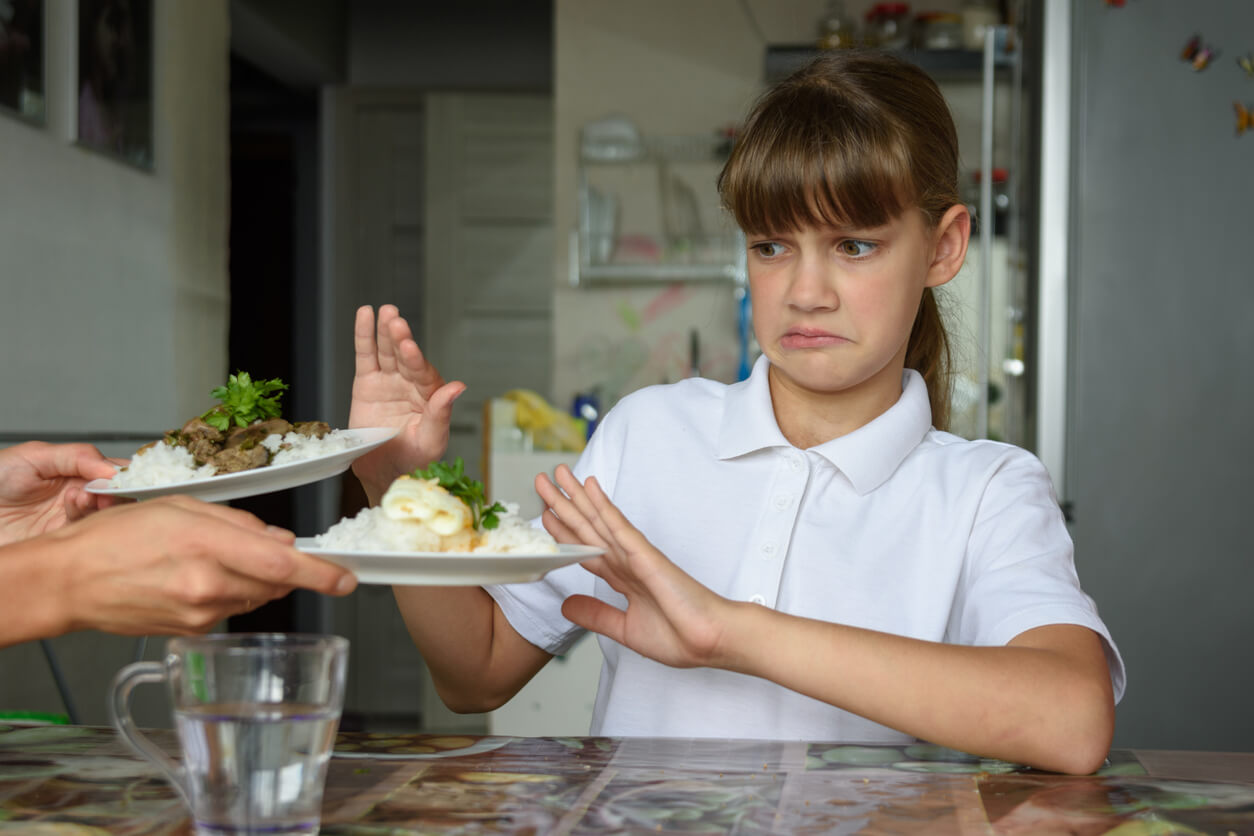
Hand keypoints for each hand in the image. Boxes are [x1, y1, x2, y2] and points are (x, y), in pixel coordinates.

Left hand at [0, 441, 122, 545]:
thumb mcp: (34, 455)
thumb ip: (77, 456)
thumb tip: (113, 468)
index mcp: (74, 472)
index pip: (112, 471)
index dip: (125, 473)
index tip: (125, 475)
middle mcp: (76, 496)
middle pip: (116, 496)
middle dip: (118, 492)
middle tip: (108, 490)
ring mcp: (67, 520)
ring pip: (103, 516)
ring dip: (101, 505)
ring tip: (84, 497)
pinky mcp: (58, 542)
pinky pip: (83, 535)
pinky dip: (84, 520)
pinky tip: (74, 506)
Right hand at [42, 495, 356, 636]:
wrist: (71, 581)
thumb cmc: (117, 537)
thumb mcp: (181, 508)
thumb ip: (239, 523)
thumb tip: (282, 540)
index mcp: (207, 545)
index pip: (282, 564)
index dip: (321, 573)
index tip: (346, 578)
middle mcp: (208, 585)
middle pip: (276, 582)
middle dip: (284, 566)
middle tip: (260, 547)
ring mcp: (201, 613)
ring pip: (257, 596)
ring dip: (256, 578)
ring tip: (216, 559)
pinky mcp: (194, 631)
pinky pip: (233, 609)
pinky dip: (232, 593)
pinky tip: (200, 579)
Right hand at [348, 304, 465, 503]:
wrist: (385, 473)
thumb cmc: (415, 459)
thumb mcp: (432, 440)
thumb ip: (441, 413)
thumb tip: (458, 387)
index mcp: (431, 395)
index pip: (423, 373)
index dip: (416, 359)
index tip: (409, 346)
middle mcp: (411, 383)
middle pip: (405, 356)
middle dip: (400, 338)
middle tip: (396, 321)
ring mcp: (389, 381)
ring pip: (387, 351)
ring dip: (385, 331)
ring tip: (385, 311)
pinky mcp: (367, 382)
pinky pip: (365, 355)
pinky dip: (364, 335)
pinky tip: (365, 315)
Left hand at [535, 465, 730, 668]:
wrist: (709, 641)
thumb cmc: (680, 637)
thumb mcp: (625, 629)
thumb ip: (597, 615)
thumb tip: (566, 605)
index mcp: (623, 578)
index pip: (585, 549)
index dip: (563, 532)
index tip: (543, 515)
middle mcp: (626, 562)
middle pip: (587, 528)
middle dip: (563, 504)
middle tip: (541, 480)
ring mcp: (636, 556)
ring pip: (599, 520)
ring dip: (577, 497)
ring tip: (558, 474)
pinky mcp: (647, 556)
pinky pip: (620, 527)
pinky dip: (604, 507)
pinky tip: (590, 489)